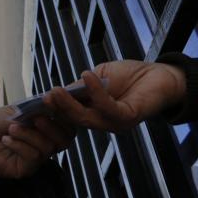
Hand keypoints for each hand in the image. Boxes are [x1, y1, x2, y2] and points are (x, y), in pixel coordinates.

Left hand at [0, 105, 75, 178]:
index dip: (64, 112)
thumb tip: (55, 99)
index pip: (67, 124)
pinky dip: (20, 145)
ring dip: (29, 135)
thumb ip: (38, 108)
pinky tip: (6, 140)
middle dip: (51, 127)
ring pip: (47, 148)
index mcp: (48, 128)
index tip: (52, 99)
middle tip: (35, 119)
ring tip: (12, 129)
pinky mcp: (26, 168)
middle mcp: (46, 143)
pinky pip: (33, 157)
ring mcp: (37, 158)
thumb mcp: (19, 110)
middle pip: (65, 139)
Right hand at [50, 60, 185, 131]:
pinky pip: (109, 107)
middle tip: (43, 98)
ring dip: (69, 105)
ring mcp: (114, 123)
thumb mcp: (98, 76)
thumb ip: (80, 86)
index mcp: (93, 113)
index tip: (35, 103)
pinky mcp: (128, 117)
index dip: (51, 110)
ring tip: (56, 91)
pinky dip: (96, 92)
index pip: (67, 115)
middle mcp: (102, 122)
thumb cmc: (130, 76)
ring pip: (86, 119)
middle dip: (57, 110)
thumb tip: (55, 92)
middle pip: (73, 120)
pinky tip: (88, 76)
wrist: (162, 75)